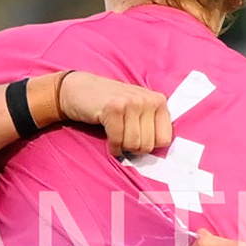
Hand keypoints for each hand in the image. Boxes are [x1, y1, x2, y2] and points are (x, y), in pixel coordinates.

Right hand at [55, 71, 172, 157]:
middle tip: (123, 138)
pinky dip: (112, 146)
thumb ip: (151, 125)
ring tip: (115, 136)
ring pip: (133, 144)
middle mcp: (148, 99)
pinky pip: (117, 140)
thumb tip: (158, 156)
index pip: (165, 139)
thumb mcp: (138, 109)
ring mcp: (131, 102)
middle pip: (148, 144)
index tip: (137, 139)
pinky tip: (108, 138)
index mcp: (158, 101)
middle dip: (133, 148)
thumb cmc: (110, 105)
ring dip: (121, 147)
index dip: (149, 145)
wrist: (79, 89)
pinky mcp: (114, 108)